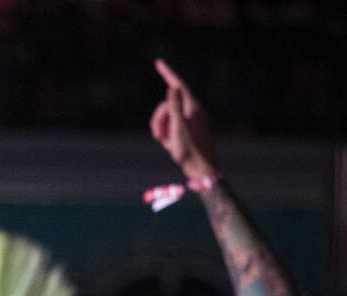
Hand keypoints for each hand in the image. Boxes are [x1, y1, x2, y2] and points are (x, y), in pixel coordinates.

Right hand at [149, 59, 217, 181]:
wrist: (201, 169)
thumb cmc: (190, 150)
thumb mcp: (179, 129)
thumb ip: (175, 107)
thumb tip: (172, 87)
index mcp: (193, 108)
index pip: (178, 85)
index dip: (167, 73)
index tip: (158, 62)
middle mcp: (192, 111)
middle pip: (167, 105)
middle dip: (158, 118)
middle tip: (156, 135)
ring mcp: (189, 120)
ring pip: (166, 116)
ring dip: (160, 127)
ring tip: (162, 142)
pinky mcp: (186, 129)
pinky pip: (170, 125)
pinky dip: (165, 133)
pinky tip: (167, 144)